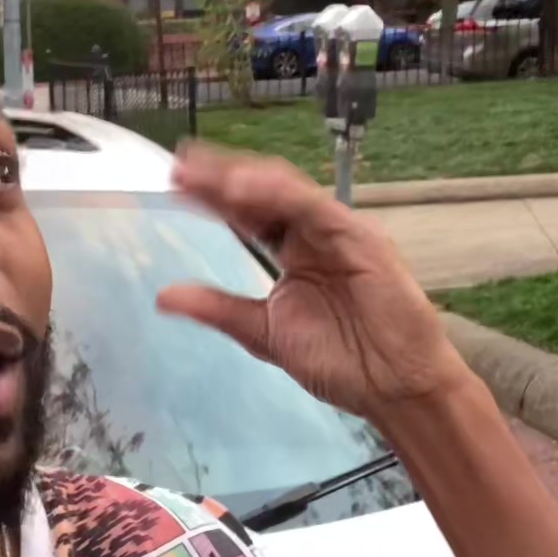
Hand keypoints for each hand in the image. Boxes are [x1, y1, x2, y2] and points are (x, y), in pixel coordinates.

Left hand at [156, 144, 468, 425]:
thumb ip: (218, 309)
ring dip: (245, 180)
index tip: (175, 184)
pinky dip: (282, 196)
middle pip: (262, 193)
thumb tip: (164, 296)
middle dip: (220, 178)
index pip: (246, 213)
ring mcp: (338, 232)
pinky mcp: (361, 239)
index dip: (211, 197)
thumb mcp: (264, 333)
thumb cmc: (343, 361)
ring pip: (287, 191)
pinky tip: (247, 190)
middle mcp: (313, 234)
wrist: (393, 389)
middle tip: (180, 167)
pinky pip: (317, 208)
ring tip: (205, 176)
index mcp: (293, 251)